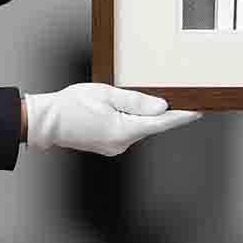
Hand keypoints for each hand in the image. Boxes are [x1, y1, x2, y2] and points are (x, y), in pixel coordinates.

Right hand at [23, 83, 199, 156]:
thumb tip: (161, 107)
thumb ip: (137, 102)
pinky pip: (128, 131)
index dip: (181, 117)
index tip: (198, 111)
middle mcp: (120, 144)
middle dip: (164, 113)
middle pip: (151, 126)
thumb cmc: (71, 105)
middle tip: (179, 97)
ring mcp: (113, 147)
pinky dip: (134, 120)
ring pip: (139, 128)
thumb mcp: (108, 95)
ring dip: (146, 115)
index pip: (160, 124)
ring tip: (148, 98)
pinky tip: (131, 109)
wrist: (44, 121)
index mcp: (122, 131)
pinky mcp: (107, 145)